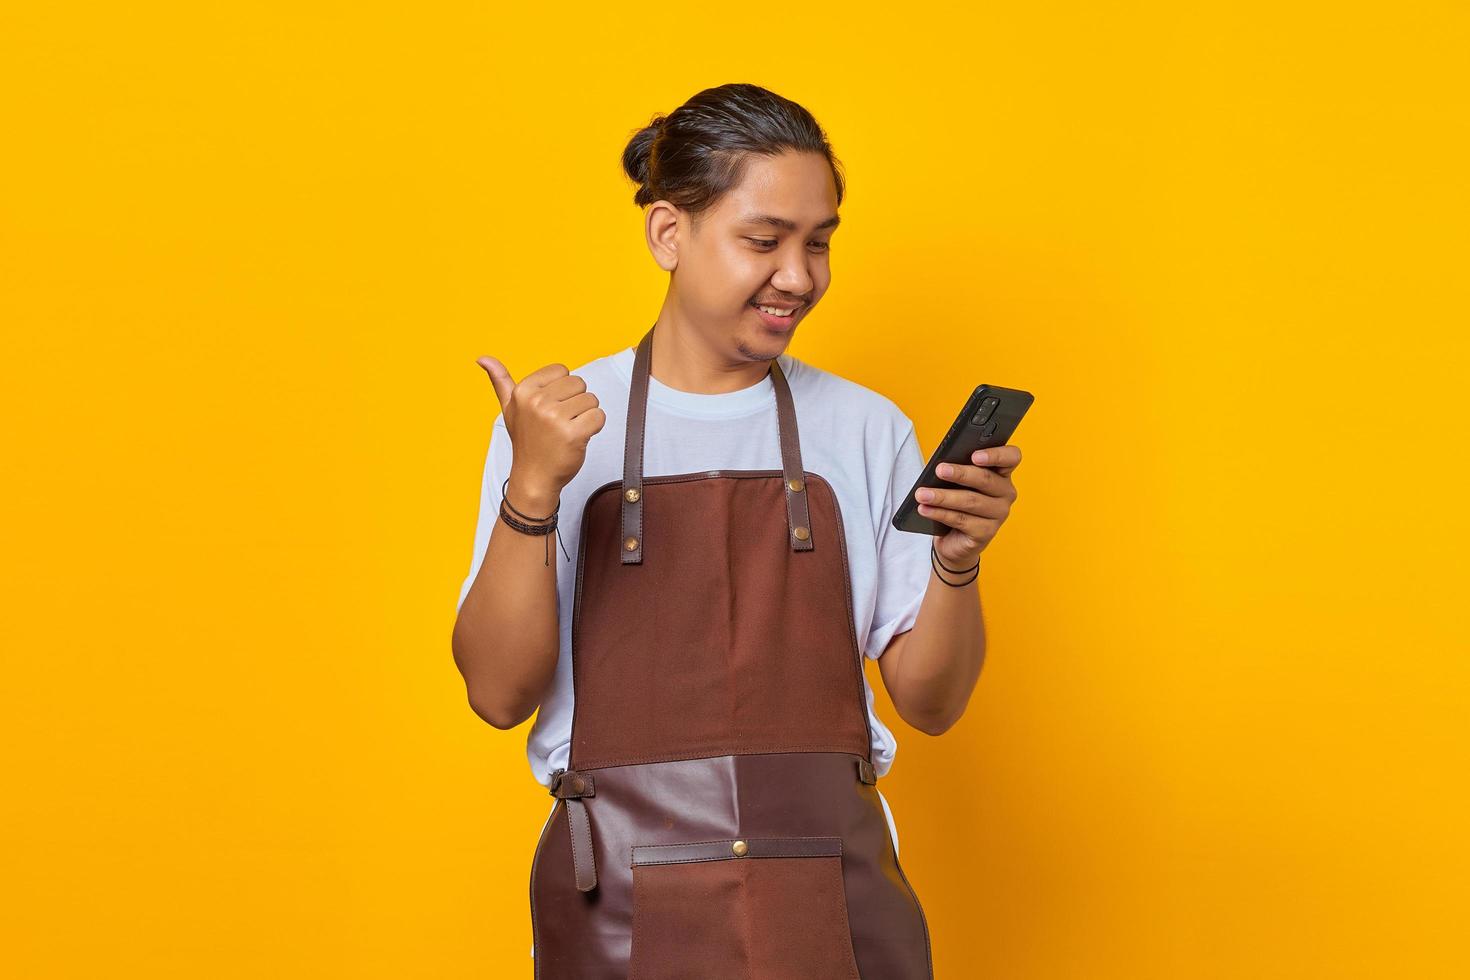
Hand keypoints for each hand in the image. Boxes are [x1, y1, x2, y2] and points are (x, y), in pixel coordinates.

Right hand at [476, 355, 606, 508]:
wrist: (534, 477)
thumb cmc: (526, 441)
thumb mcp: (509, 408)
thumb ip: (500, 380)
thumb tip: (482, 358)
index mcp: (523, 391)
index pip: (562, 370)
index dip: (562, 389)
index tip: (550, 407)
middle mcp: (537, 402)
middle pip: (579, 383)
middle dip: (575, 402)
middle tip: (560, 422)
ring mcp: (554, 418)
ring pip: (591, 400)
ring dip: (585, 415)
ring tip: (567, 430)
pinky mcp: (573, 434)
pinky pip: (599, 416)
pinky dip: (594, 427)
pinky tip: (578, 437)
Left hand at [915, 444, 1022, 567]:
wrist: (954, 538)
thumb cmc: (956, 502)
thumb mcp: (958, 482)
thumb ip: (957, 470)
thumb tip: (941, 467)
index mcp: (1002, 473)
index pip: (1011, 457)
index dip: (996, 455)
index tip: (975, 455)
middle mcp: (1005, 493)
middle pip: (985, 479)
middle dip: (960, 474)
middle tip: (939, 470)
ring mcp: (998, 514)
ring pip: (970, 501)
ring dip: (943, 496)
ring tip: (922, 494)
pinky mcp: (986, 533)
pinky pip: (961, 520)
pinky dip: (939, 513)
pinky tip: (925, 509)